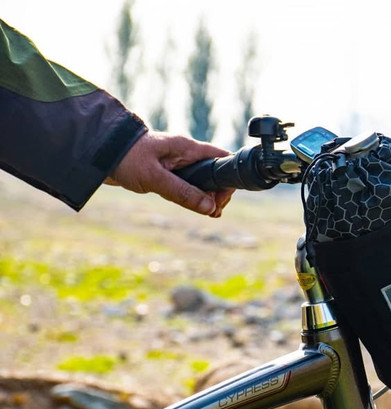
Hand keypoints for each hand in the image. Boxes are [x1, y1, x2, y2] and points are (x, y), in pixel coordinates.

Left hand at [106, 132, 234, 216]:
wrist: (96, 152)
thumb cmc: (125, 158)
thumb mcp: (155, 178)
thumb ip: (183, 193)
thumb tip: (210, 208)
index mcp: (187, 148)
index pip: (221, 158)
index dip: (227, 179)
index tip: (221, 200)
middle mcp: (185, 153)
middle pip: (214, 171)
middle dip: (218, 192)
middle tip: (214, 212)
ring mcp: (177, 162)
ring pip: (202, 179)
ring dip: (207, 196)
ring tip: (208, 213)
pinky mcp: (167, 171)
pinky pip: (188, 183)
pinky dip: (194, 195)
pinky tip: (195, 207)